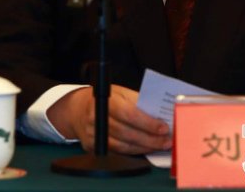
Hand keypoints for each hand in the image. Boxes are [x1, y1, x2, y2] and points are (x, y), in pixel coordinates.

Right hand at [47, 85, 171, 154]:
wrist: (78, 108)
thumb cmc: (106, 98)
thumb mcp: (121, 92)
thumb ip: (137, 101)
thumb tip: (159, 112)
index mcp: (106, 101)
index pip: (129, 114)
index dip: (147, 123)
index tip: (163, 127)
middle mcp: (97, 118)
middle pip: (127, 133)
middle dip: (150, 139)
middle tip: (166, 140)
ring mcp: (93, 134)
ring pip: (122, 146)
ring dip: (144, 148)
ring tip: (160, 146)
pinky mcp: (92, 147)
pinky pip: (116, 152)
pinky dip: (133, 151)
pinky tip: (145, 149)